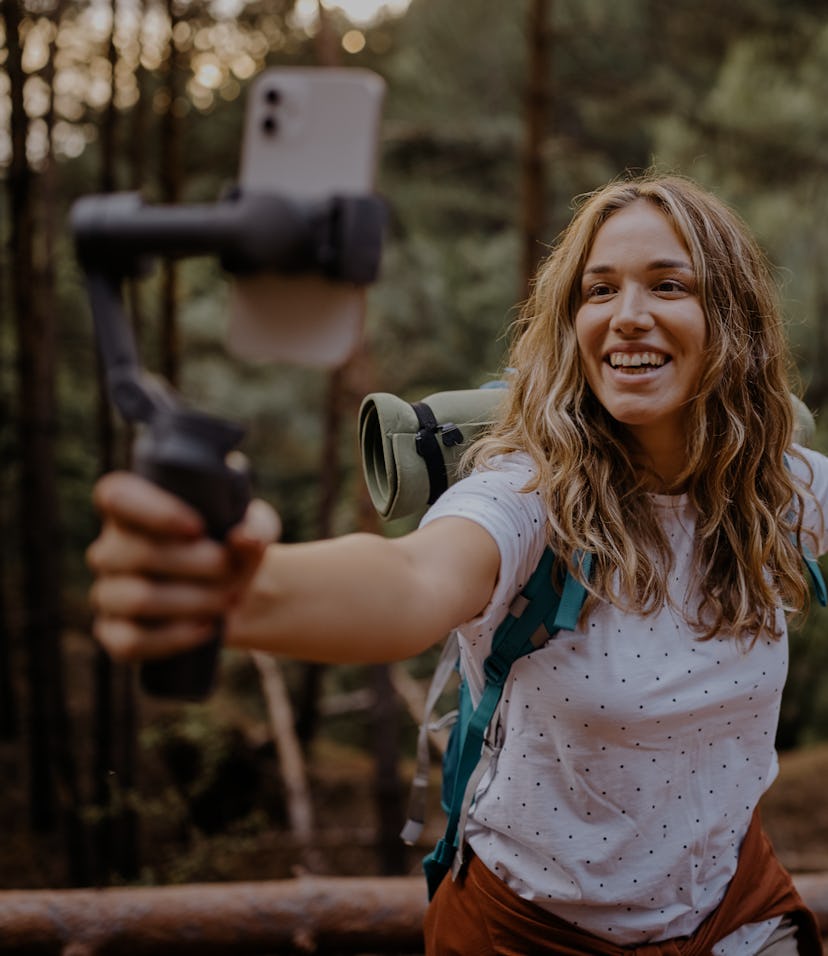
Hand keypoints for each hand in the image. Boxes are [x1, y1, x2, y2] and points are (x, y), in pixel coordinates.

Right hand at [87, 471, 279, 661]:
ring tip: (229, 599)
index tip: (199, 527)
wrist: (233, 594)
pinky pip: (130, 641)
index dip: (153, 511)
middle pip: (138, 553)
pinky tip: (206, 629)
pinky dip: (174, 638)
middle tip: (231, 570)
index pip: (117, 496)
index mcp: (131, 506)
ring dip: (192, 601)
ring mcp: (108, 593)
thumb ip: (255, 527)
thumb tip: (245, 540)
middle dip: (196, 564)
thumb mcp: (253, 529)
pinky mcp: (113, 633)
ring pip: (137, 599)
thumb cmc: (233, 548)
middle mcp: (110, 548)